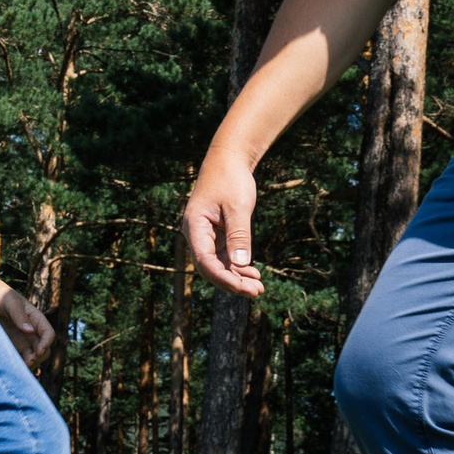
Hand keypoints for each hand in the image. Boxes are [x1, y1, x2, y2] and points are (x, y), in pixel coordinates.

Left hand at [0, 284, 54, 367]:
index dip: (46, 344)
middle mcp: (32, 332)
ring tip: (19, 368)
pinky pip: (20, 360)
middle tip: (28, 362)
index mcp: (36, 319)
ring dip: (30, 364)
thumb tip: (29, 331)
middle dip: (38, 357)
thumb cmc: (0, 297)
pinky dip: (19, 366)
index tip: (39, 351)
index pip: (48, 334)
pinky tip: (11, 368)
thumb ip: (19, 316)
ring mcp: (23, 341)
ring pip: (33, 358)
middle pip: (44, 350)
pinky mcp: (13, 348)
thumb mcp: (10, 302)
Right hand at [184, 150, 265, 296]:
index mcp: (194, 227)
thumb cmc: (230, 179)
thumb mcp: (238, 207)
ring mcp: (206, 235)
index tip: (245, 289)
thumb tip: (241, 265)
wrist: (228, 160)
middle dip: (232, 282)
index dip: (224, 279)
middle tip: (256, 293)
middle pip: (211, 268)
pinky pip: (224, 256)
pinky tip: (253, 274)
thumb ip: (239, 236)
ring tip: (258, 287)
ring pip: (218, 265)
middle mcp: (196, 234)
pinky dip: (238, 266)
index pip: (205, 262)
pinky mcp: (216, 234)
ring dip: (237, 277)